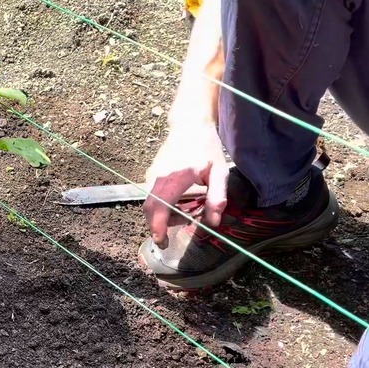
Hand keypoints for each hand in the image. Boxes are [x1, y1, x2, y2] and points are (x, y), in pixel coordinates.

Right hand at [143, 123, 228, 248]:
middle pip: (149, 209)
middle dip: (157, 227)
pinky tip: (177, 204)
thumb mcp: (219, 172)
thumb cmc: (206, 147)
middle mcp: (158, 177)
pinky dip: (160, 206)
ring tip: (182, 216)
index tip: (161, 241)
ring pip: (149, 204)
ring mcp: (152, 174)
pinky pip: (151, 196)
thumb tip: (213, 223)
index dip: (158, 227)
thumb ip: (217, 198)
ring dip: (161, 216)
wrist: (189, 124)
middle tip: (168, 239)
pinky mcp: (150, 173)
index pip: (160, 207)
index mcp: (176, 178)